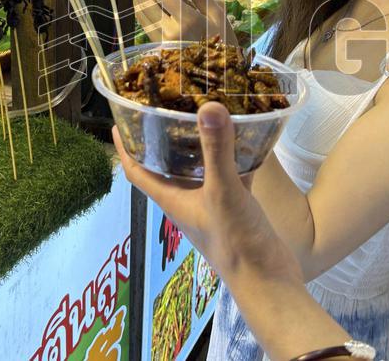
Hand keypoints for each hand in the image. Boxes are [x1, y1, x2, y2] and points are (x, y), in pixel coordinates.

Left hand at [108, 0, 237, 45]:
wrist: (219, 73)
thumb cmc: (221, 38)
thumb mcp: (218, 12)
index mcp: (187, 19)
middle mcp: (170, 30)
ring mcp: (161, 41)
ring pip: (140, 10)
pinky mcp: (156, 47)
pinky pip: (143, 22)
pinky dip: (144, 9)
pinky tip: (154, 6)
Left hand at [113, 102, 300, 282]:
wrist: (268, 281)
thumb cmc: (236, 242)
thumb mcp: (224, 191)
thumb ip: (217, 150)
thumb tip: (208, 106)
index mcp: (172, 200)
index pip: (137, 171)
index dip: (125, 146)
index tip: (120, 120)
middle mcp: (187, 202)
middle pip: (166, 167)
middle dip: (163, 139)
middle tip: (167, 107)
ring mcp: (211, 206)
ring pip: (198, 169)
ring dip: (198, 146)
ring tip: (203, 115)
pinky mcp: (236, 208)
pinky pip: (229, 176)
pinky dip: (234, 157)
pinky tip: (246, 139)